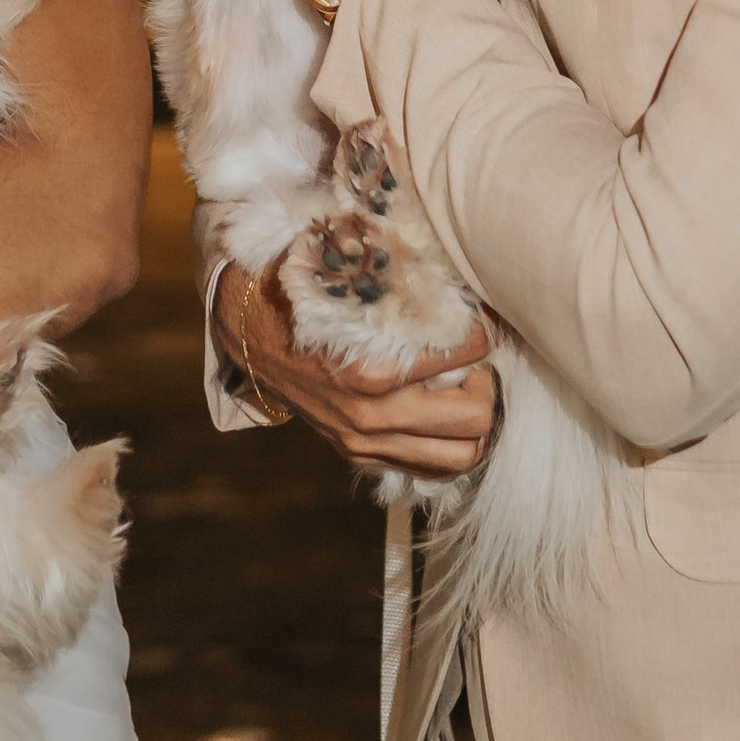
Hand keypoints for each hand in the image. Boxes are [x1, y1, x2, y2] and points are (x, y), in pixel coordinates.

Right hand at [217, 258, 497, 479]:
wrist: (251, 334)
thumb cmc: (308, 295)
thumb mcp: (352, 278)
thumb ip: (403, 281)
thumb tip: (464, 271)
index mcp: (371, 366)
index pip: (465, 352)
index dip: (484, 330)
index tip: (483, 317)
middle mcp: (371, 413)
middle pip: (475, 417)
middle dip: (487, 384)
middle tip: (477, 362)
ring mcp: (364, 441)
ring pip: (461, 455)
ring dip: (475, 422)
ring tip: (465, 391)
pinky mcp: (358, 455)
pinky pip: (429, 469)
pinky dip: (448, 445)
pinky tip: (444, 416)